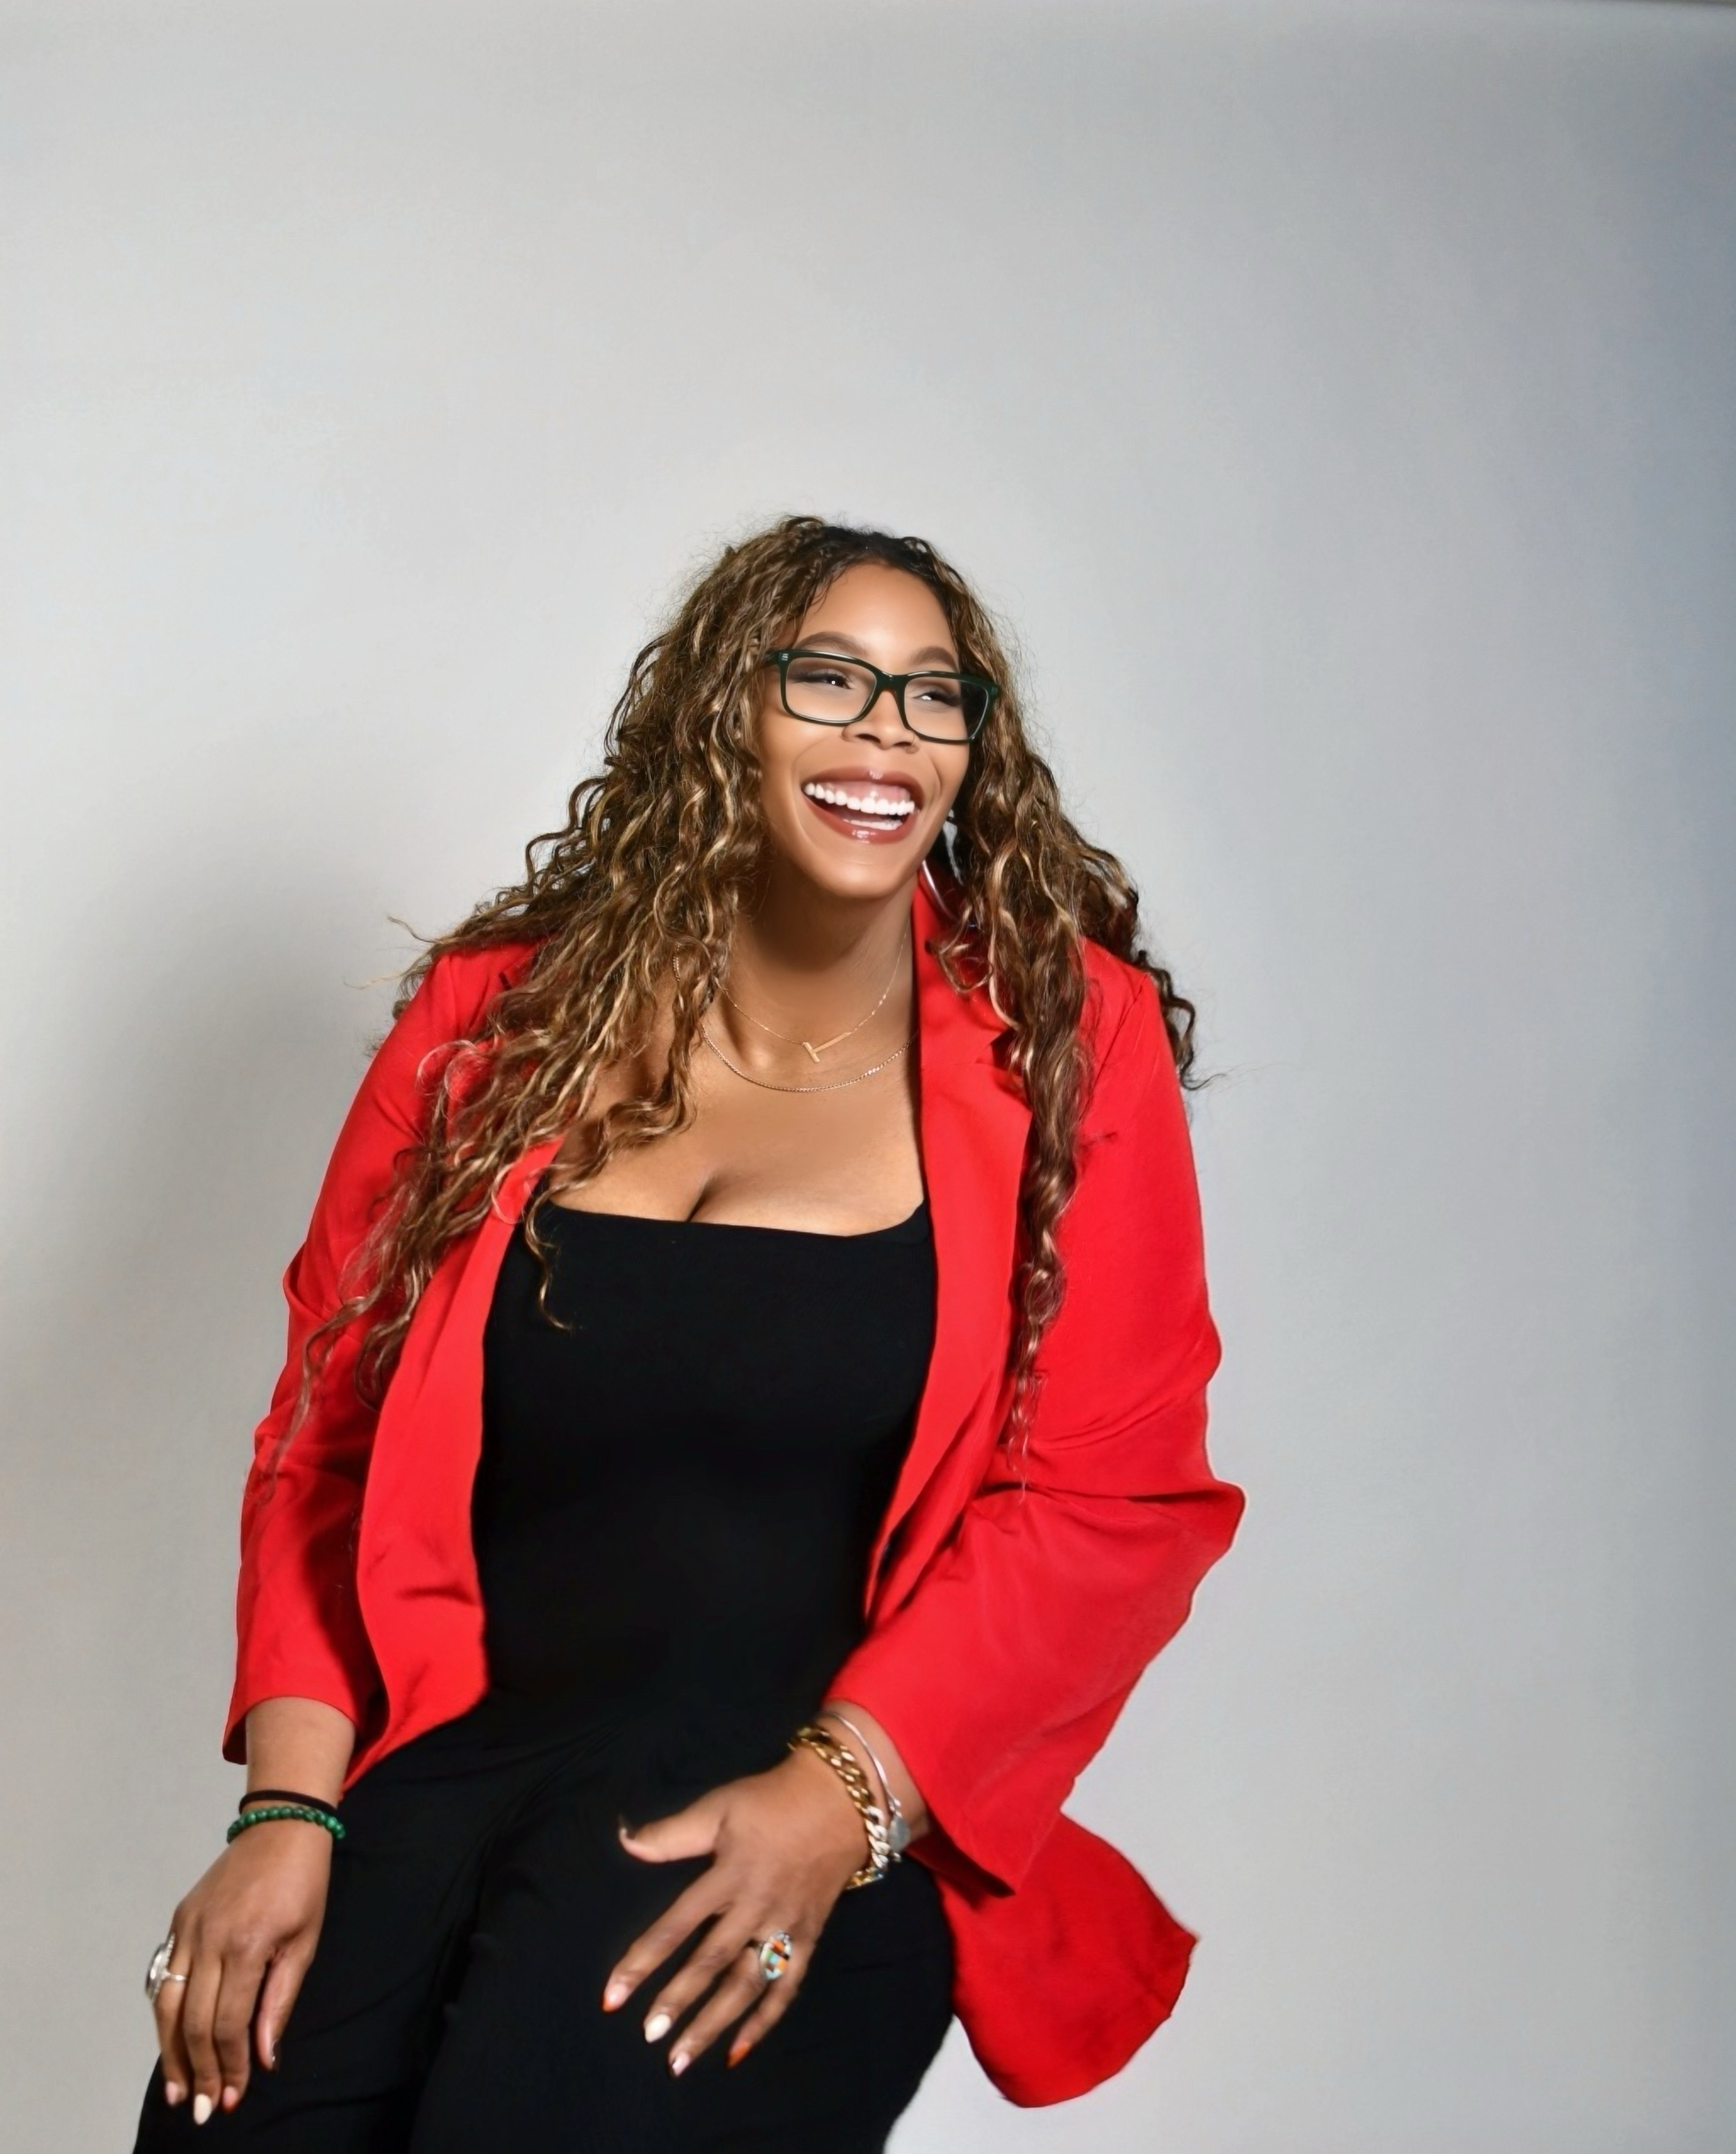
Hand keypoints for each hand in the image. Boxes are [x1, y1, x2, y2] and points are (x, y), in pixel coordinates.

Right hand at [151, 1822, 332, 2120]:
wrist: (282, 1825)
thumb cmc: (303, 1883)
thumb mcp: (304, 1943)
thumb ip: (279, 2002)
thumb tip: (264, 2057)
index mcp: (245, 1945)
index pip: (226, 2024)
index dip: (229, 2066)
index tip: (233, 2096)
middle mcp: (208, 1938)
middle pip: (192, 2022)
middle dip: (198, 2071)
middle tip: (203, 2107)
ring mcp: (188, 1928)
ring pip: (167, 2005)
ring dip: (171, 2052)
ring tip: (178, 2089)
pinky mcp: (179, 1919)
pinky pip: (164, 1976)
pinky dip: (166, 2014)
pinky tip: (172, 2040)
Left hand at [602, 1747, 868, 2074]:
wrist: (840, 1801)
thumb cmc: (770, 1802)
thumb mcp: (719, 1807)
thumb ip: (671, 1833)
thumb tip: (623, 1841)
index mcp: (729, 1875)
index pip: (677, 1926)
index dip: (643, 1961)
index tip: (613, 1995)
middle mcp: (755, 1908)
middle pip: (711, 1962)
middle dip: (677, 2001)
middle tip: (647, 2035)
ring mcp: (784, 1927)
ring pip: (745, 1985)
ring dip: (713, 2024)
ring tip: (680, 2059)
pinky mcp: (808, 1938)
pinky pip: (786, 1988)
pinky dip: (764, 2022)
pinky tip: (737, 2052)